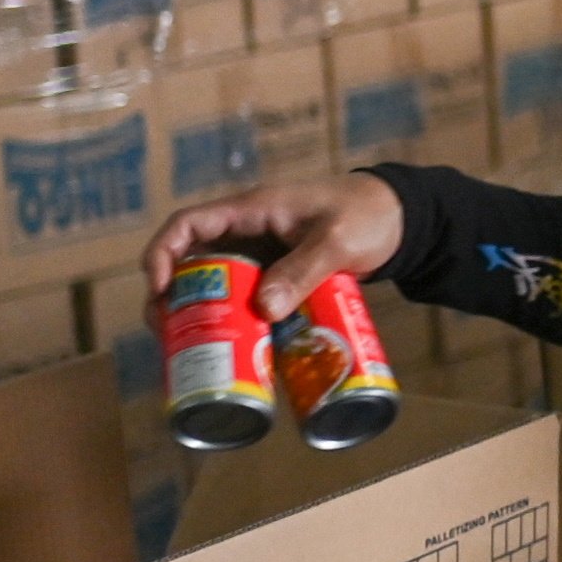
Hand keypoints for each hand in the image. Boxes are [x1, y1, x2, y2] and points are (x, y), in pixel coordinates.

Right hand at [140, 172, 406, 334]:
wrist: (402, 220)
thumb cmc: (369, 215)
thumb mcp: (337, 241)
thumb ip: (303, 270)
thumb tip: (263, 309)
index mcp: (251, 211)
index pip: (187, 224)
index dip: (163, 254)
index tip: (158, 290)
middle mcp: (247, 233)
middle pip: (191, 262)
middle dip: (173, 297)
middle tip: (169, 335)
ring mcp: (261, 256)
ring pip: (216, 284)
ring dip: (201, 313)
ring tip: (192, 349)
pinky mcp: (279, 276)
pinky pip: (246, 298)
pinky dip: (236, 320)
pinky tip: (235, 349)